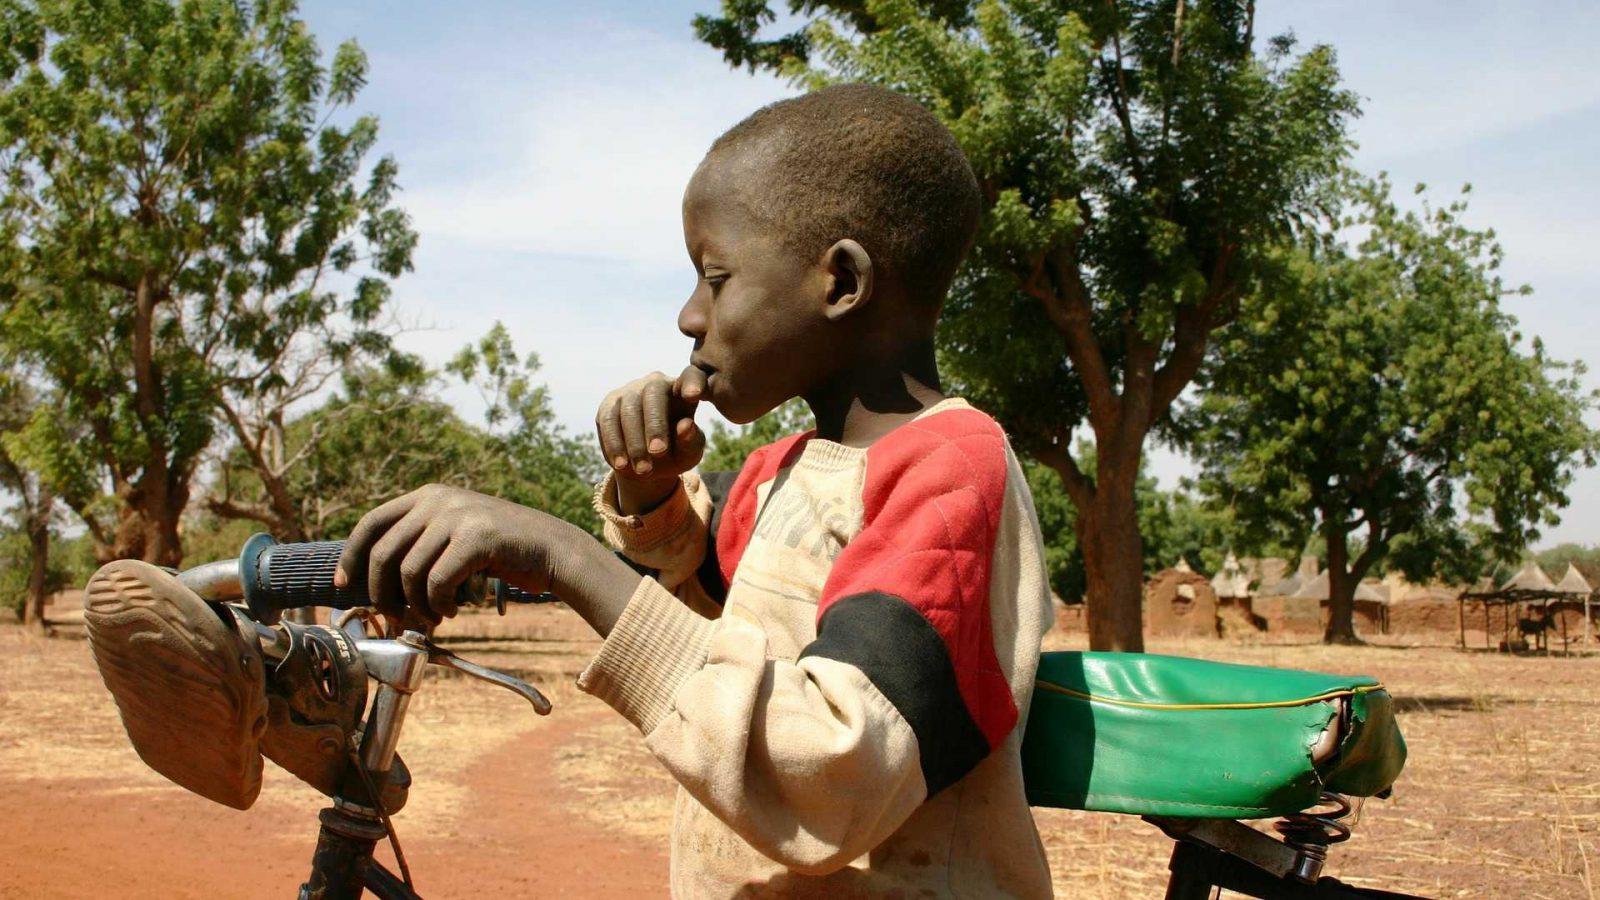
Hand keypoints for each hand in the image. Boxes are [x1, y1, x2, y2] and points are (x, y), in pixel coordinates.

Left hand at [333, 484, 639, 634]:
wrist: (551, 549)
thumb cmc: (499, 552)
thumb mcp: (453, 535)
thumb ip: (419, 543)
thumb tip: (371, 578)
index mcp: (428, 496)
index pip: (371, 523)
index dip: (351, 557)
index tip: (345, 586)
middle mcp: (438, 500)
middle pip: (384, 553)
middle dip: (382, 594)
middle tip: (393, 617)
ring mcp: (458, 516)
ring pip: (409, 573)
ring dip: (417, 605)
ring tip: (433, 616)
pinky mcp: (477, 537)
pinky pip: (438, 581)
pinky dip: (439, 604)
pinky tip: (452, 610)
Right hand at [595, 366, 706, 513]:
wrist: (646, 464)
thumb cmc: (676, 453)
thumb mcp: (689, 453)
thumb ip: (691, 441)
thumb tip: (685, 425)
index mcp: (684, 389)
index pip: (691, 376)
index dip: (692, 383)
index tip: (693, 396)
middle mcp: (656, 382)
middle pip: (653, 393)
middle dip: (654, 425)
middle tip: (658, 453)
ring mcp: (630, 390)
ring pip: (628, 408)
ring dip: (633, 441)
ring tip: (642, 469)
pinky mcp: (609, 404)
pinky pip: (607, 420)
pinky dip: (614, 444)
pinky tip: (621, 465)